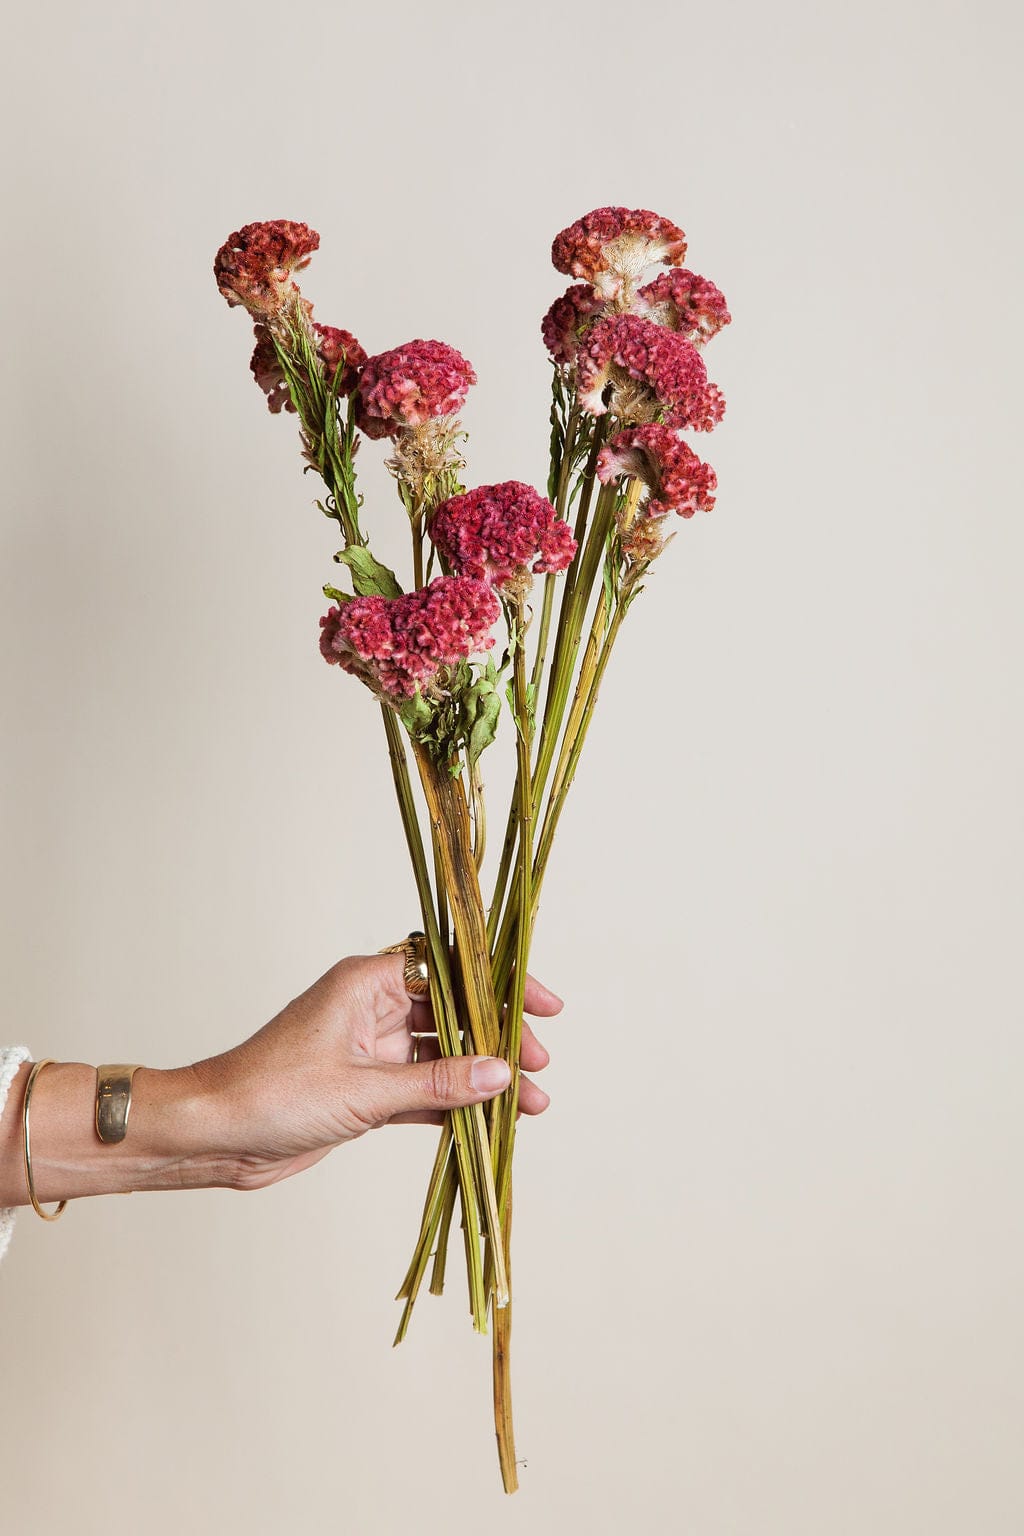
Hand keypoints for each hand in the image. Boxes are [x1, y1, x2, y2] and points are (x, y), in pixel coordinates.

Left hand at [188, 952, 562, 1190]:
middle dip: (500, 1039)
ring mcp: (369, 1051)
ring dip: (483, 1079)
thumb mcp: (363, 1090)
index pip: (450, 971)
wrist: (213, 1136)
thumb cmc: (270, 1094)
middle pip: (454, 1014)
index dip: (499, 985)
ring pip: (443, 1056)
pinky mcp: (364, 1091)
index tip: (542, 1005)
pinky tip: (489, 1121)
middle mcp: (371, 1009)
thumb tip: (501, 1074)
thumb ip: (436, 1084)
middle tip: (540, 1065)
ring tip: (530, 1103)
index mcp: (367, 984)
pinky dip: (454, 1105)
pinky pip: (422, 1091)